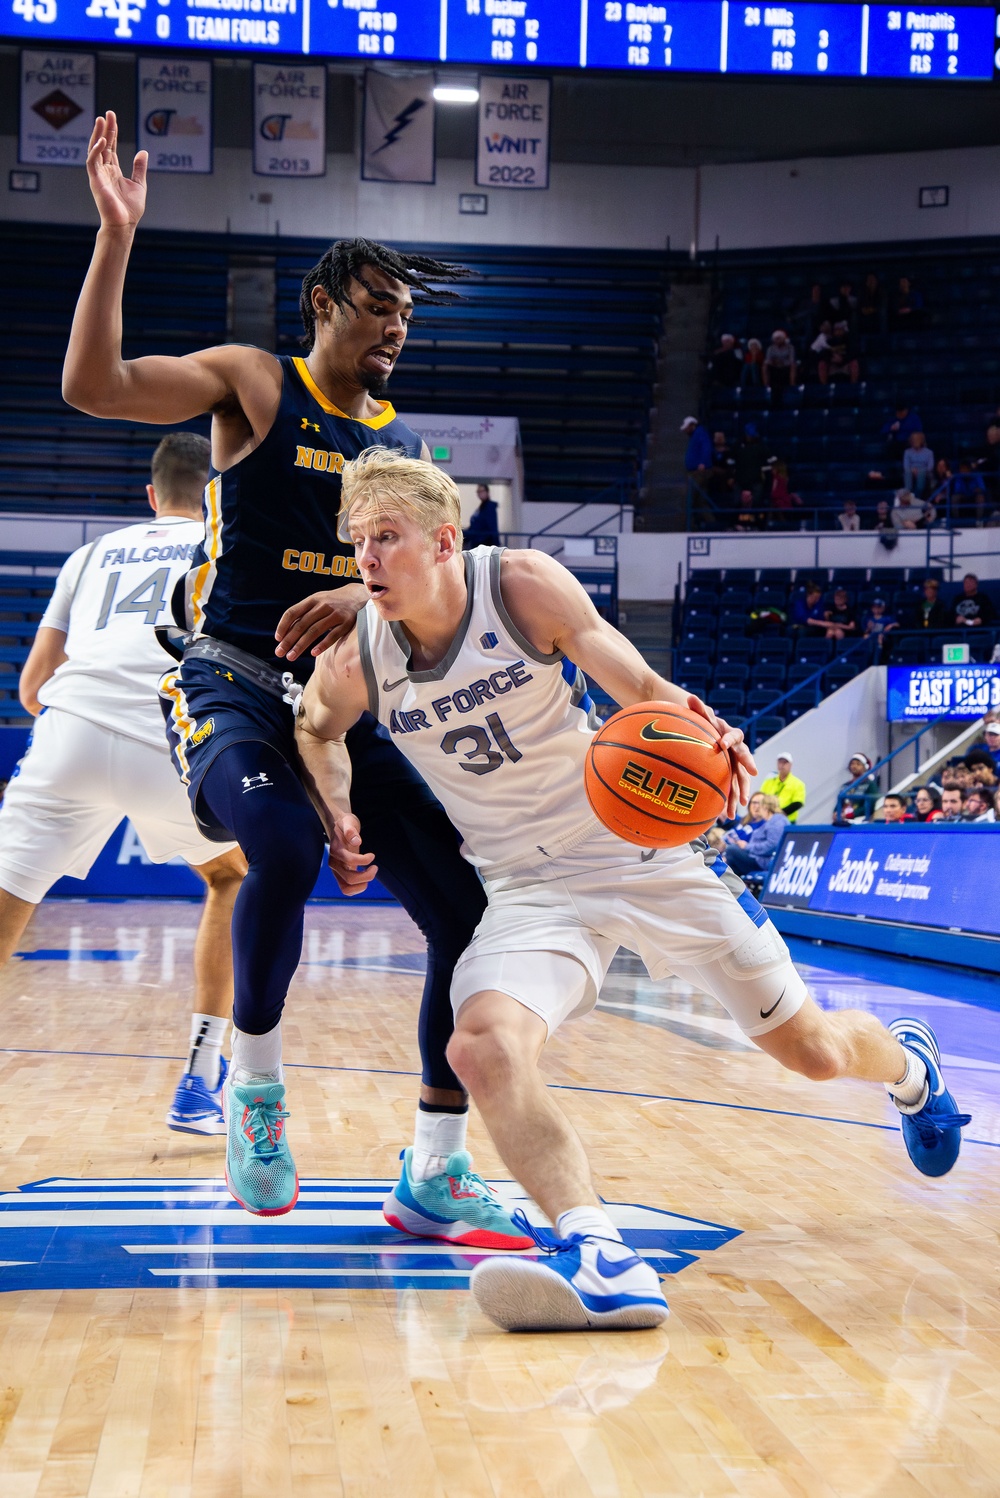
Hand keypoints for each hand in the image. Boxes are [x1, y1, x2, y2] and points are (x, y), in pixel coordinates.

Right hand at [86, 112, 146, 229]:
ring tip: (102, 120)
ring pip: (95, 150)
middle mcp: (104, 170)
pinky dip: (96, 151)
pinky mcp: (95, 181)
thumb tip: (143, 152)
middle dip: (105, 129)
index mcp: (113, 171)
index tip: (113, 118)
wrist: (124, 225)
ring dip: (98, 135)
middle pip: (102, 145)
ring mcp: (98, 175)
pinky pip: (92, 162)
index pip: (110, 147)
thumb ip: (139, 168)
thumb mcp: (139, 184)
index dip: (111, 132)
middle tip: (108, 113)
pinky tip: (103, 141)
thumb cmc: (130, 209)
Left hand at [275, 588, 362, 660]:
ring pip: (314, 631)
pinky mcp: (346, 623)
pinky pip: (333, 635)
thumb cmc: (333, 601)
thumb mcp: (318, 601)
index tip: (278, 639)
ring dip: (301, 645)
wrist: (358, 595)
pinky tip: (313, 653)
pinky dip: (322, 644)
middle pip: (302, 624)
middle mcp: (322, 606)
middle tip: (280, 652)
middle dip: (289, 640)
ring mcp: (335, 614)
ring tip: (291, 656)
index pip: (293, 612)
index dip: (283, 626)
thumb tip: (286, 631)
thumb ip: (304, 613)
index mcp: (312, 600)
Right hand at [327, 813, 377, 896]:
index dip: (364, 860)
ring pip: (347, 889)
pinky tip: (366, 878)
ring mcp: (336, 871)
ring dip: (362, 885)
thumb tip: (357, 841)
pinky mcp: (340, 875)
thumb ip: (350, 830)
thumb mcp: (348, 822)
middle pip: (349, 878)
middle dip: (367, 875)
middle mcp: (334, 863)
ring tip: (370, 874)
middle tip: (375, 867)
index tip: (372, 855)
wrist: (338, 827)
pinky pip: (346, 889)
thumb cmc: (345, 824)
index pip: (349, 860)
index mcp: (335, 850)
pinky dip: (358, 888)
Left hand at [685, 696, 756, 817]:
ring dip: (736, 795)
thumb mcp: (698, 714)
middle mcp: (733, 751)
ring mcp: (731, 764)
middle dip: (744, 775)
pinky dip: (726, 801)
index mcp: (728, 734)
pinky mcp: (726, 775)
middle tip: (747, 784)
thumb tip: (690, 697)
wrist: (700, 729)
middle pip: (742, 763)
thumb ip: (697, 708)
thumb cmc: (699, 722)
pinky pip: (728, 788)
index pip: (734, 736)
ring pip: (738, 780)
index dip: (730, 740)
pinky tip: (722, 817)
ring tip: (732, 814)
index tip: (722, 744)